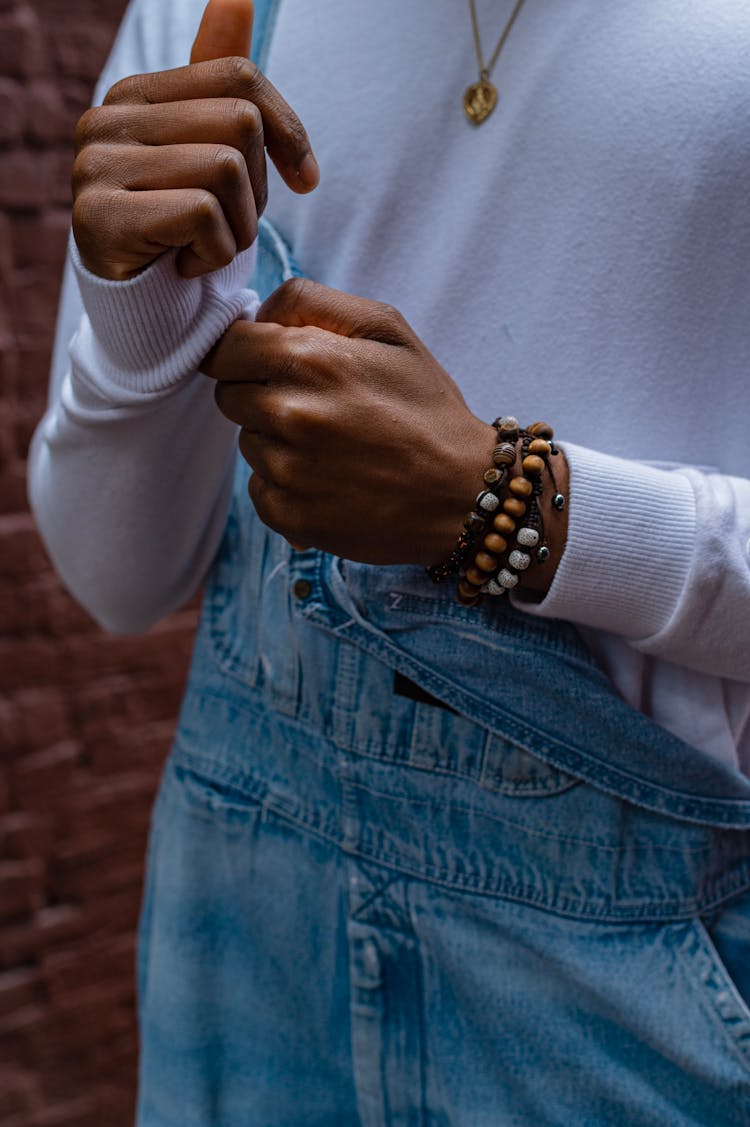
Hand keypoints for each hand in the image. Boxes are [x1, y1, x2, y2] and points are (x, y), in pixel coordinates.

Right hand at [72, 0, 317, 280]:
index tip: (306, 180)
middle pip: (239, 122)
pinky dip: (216, 253)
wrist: (146, 312)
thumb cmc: (186, 231)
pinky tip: (188, 265)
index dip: (288, 130)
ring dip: (240, 226)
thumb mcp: (211, 153)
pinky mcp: (101, 218)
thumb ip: (218, 81)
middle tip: (233, 225)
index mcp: (134, 94)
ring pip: (226, 168)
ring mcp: (97, 167)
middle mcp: (106, 120)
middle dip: (259, 189)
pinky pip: (203, 214)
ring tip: (211, 246)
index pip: (239, 76)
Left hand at [203, 278, 498, 565]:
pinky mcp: (287, 514)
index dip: (246, 352)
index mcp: (308, 359)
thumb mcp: (388, 329)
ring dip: (276, 442)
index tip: (272, 363)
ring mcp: (285, 470)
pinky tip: (331, 480)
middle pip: (230, 395)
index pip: (226, 347)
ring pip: (248, 443)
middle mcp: (288, 414)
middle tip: (318, 407)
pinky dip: (286, 484)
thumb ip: (312, 302)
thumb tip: (256, 314)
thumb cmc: (427, 408)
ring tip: (333, 447)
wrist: (463, 494)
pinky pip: (259, 489)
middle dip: (263, 394)